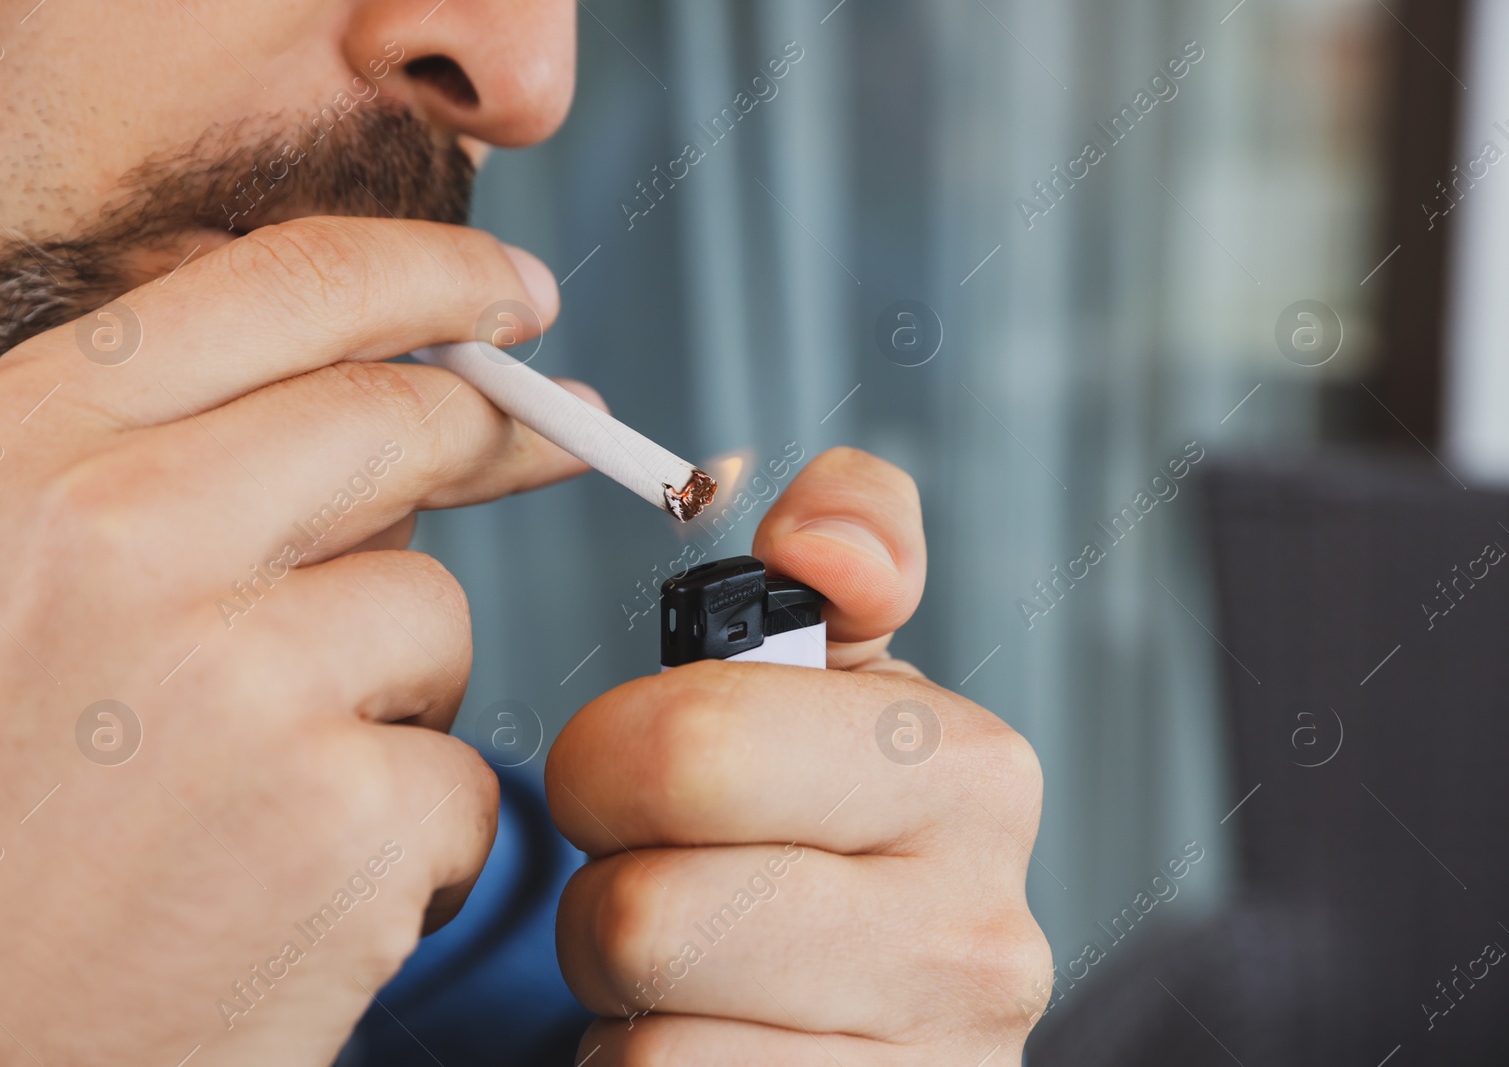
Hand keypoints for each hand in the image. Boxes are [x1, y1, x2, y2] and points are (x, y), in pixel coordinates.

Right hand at [0, 217, 588, 1064]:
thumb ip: (164, 463)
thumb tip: (378, 381)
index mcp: (21, 452)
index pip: (289, 283)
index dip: (434, 276)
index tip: (511, 296)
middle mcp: (120, 537)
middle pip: (402, 419)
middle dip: (493, 434)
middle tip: (562, 439)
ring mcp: (240, 678)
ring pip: (435, 612)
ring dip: (393, 693)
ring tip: (263, 792)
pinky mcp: (340, 820)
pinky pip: (461, 772)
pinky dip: (410, 832)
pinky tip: (294, 892)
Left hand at [548, 447, 1051, 1063]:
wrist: (868, 1020)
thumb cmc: (820, 825)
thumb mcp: (840, 673)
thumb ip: (843, 548)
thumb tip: (824, 542)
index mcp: (971, 773)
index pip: (690, 750)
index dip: (607, 762)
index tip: (638, 772)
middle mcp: (977, 940)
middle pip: (647, 914)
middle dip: (605, 892)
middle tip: (653, 877)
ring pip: (644, 1044)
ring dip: (625, 1005)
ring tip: (691, 975)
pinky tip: (706, 1045)